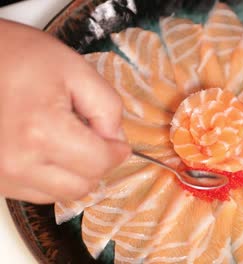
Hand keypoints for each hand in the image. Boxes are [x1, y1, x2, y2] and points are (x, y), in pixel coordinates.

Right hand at [0, 20, 129, 203]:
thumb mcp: (75, 70)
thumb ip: (107, 106)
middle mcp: (16, 162)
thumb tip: (116, 140)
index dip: (116, 152)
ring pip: (58, 194)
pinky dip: (48, 175)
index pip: (98, 164)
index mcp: (41, 133)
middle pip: (81, 187)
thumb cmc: (18, 57)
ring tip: (62, 139)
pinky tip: (43, 148)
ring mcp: (1, 175)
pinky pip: (33, 192)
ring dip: (71, 173)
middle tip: (92, 138)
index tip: (118, 142)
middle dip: (96, 164)